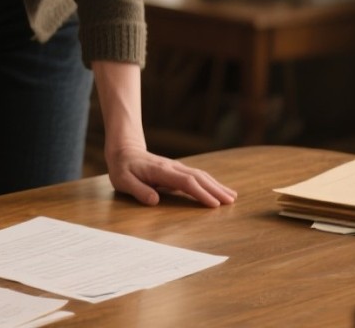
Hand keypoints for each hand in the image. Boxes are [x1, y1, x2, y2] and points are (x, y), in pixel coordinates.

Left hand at [106, 144, 237, 207]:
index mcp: (161, 171)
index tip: (214, 204)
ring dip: (216, 185)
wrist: (124, 150)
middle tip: (231, 202)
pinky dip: (210, 182)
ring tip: (232, 197)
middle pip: (198, 177)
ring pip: (201, 175)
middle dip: (215, 189)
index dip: (200, 193)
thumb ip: (138, 190)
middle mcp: (172, 167)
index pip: (185, 182)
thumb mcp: (123, 180)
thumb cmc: (122, 168)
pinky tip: (219, 189)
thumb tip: (155, 201)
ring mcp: (176, 167)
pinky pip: (197, 176)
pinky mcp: (177, 170)